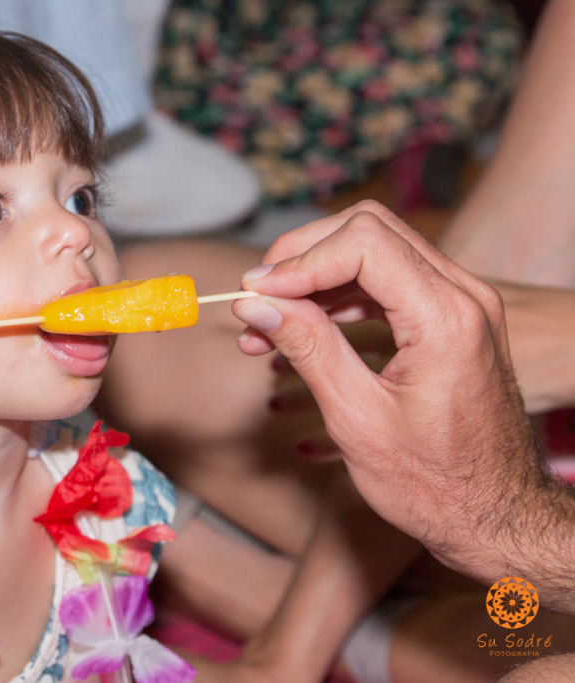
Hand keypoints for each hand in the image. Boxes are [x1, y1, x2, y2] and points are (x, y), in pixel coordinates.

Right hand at [229, 201, 574, 610]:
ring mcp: (461, 304)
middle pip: (369, 230)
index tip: (253, 295)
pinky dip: (338, 296)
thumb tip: (254, 304)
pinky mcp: (450, 319)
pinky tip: (298, 330)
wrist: (495, 516)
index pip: (363, 244)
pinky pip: (387, 282)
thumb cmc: (435, 484)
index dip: (298, 263)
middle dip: (302, 257)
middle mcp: (463, 296)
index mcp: (446, 318)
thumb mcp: (358, 419)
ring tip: (263, 325)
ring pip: (374, 251)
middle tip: (255, 298)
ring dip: (314, 278)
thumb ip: (308, 348)